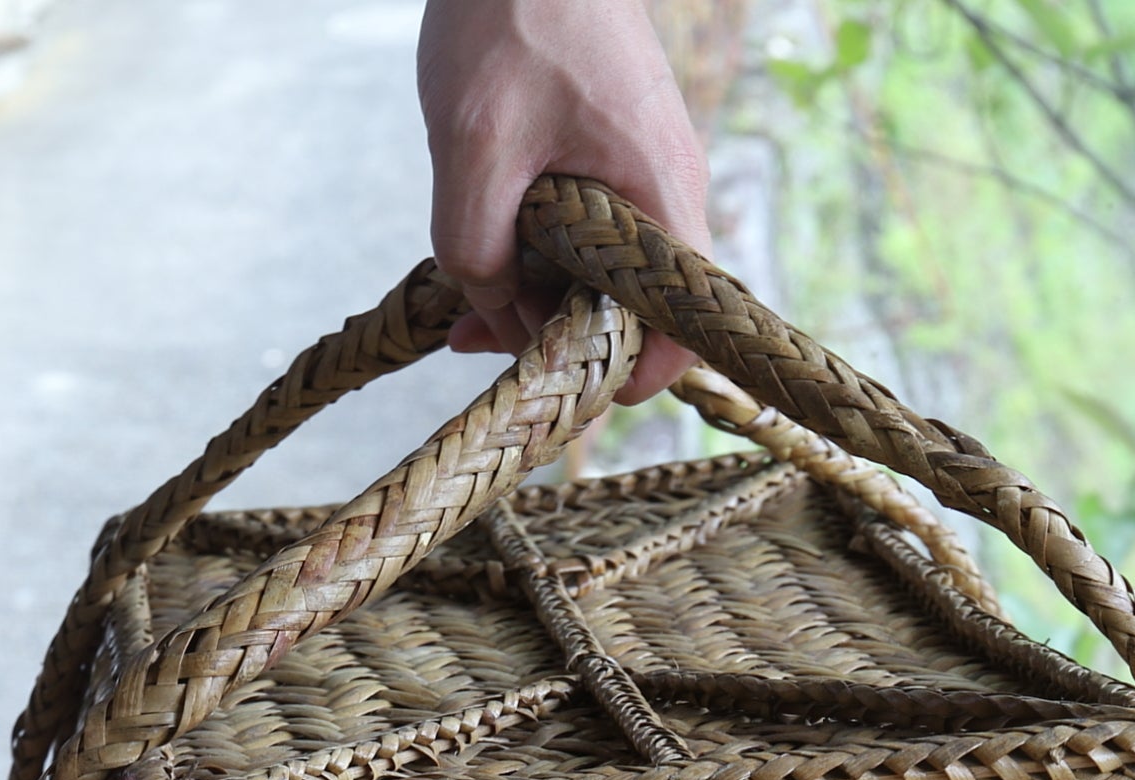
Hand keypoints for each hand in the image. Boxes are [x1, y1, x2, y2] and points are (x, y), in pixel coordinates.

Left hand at [418, 0, 709, 404]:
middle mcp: (662, 191)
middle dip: (552, 341)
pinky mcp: (604, 161)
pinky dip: (528, 260)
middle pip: (627, 311)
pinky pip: (577, 237)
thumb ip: (476, 252)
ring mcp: (636, 175)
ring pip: (594, 277)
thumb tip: (488, 318)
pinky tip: (471, 269)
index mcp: (657, 194)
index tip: (555, 388)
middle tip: (469, 337)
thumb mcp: (472, 153)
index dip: (624, 377)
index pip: (677, 325)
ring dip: (529, 303)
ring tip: (457, 311)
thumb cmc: (509, 23)